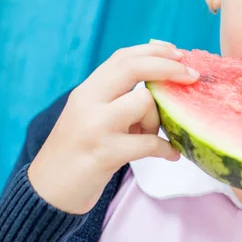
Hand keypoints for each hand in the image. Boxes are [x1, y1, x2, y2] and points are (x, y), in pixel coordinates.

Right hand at [28, 42, 198, 214]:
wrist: (49, 190)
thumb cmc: (78, 150)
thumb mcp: (90, 115)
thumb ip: (117, 97)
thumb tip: (164, 80)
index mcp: (87, 90)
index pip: (123, 57)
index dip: (155, 50)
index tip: (179, 53)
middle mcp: (88, 102)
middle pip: (133, 67)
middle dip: (169, 67)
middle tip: (192, 76)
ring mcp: (96, 127)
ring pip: (144, 102)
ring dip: (158, 120)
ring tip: (153, 136)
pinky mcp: (105, 154)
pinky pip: (150, 143)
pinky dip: (166, 149)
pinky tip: (172, 154)